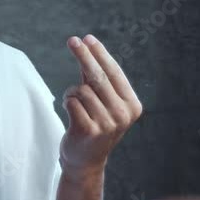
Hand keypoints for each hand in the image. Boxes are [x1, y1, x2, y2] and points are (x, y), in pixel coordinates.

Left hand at [60, 35, 142, 176]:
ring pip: (82, 90)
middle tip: (72, 40)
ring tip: (74, 103)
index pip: (115, 72)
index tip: (87, 38)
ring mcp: (108, 124)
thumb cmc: (94, 124)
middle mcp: (123, 114)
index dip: (100, 54)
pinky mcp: (90, 131)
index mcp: (132, 105)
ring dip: (72, 92)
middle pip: (99, 77)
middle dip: (84, 56)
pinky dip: (67, 102)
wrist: (86, 161)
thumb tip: (86, 45)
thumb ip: (95, 77)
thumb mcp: (101, 100)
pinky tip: (71, 112)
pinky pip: (72, 102)